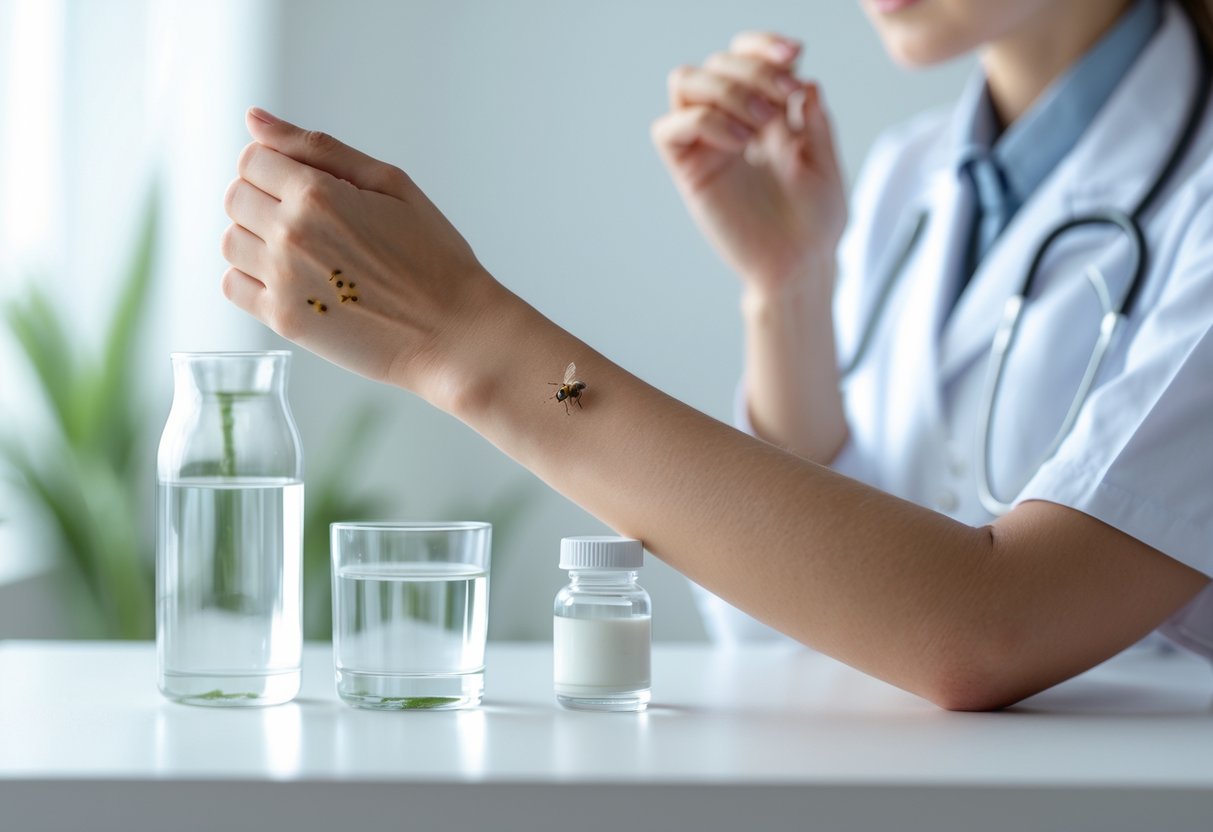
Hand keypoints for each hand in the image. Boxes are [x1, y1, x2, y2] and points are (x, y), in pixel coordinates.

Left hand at [220, 108, 501, 399]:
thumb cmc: (434, 257)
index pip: (253, 159)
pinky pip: (233, 286)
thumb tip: (255, 119)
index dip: (278, 167)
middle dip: (265, 200)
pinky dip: (252, 279)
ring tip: (304, 253)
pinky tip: (292, 281)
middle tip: (313, 223)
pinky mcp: (282, 320)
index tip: (309, 188)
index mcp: (317, 194)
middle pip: (235, 196)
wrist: (454, 332)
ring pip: (231, 241)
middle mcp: (291, 234)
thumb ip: (318, 147)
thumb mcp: (390, 184)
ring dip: (257, 240)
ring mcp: (282, 280)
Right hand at [652, 32, 846, 295]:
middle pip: (714, 61)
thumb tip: (804, 80)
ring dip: (727, 90)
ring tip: (764, 124)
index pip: (743, 55)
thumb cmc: (816, 222)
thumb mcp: (825, 158)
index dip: (761, 44)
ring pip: (685, 81)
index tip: (794, 55)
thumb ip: (814, 117)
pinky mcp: (690, 172)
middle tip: (784, 102)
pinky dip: (704, 122)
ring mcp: (706, 145)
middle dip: (752, 69)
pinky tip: (741, 143)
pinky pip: (670, 129)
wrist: (802, 266)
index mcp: (762, 113)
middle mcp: (729, 123)